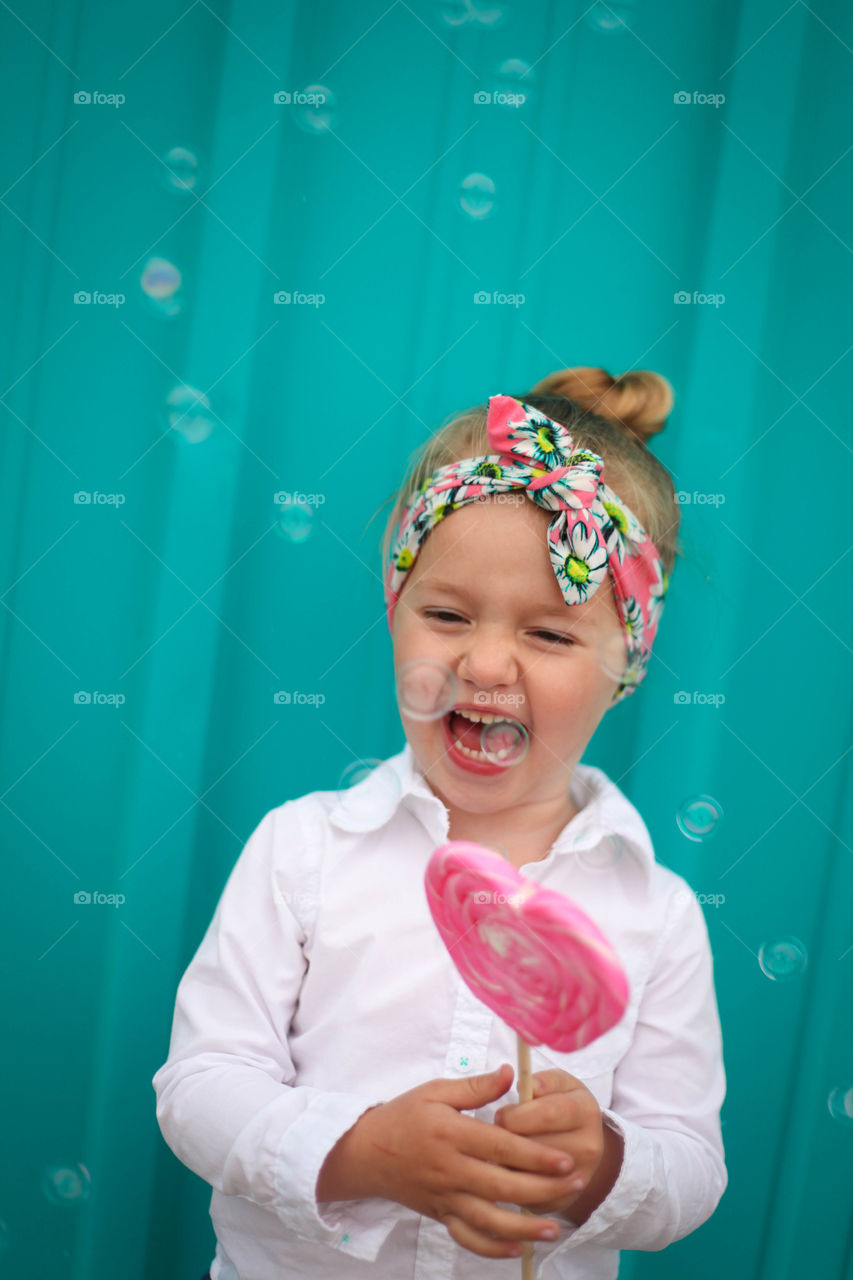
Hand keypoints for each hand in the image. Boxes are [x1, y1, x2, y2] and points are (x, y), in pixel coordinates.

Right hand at [315, 1063, 580, 1259]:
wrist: (365, 1152)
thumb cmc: (403, 1116)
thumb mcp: (435, 1091)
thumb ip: (475, 1087)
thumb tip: (510, 1075)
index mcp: (451, 1134)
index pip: (501, 1148)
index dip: (536, 1155)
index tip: (566, 1159)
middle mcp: (450, 1170)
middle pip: (503, 1186)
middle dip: (543, 1188)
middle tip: (577, 1182)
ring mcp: (445, 1197)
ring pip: (489, 1220)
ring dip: (524, 1227)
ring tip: (554, 1228)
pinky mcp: (440, 1215)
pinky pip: (468, 1238)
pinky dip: (492, 1247)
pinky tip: (516, 1247)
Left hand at [494, 1068, 609, 1216]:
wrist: (580, 1146)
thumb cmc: (560, 1106)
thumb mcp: (558, 1084)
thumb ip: (543, 1080)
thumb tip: (528, 1085)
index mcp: (585, 1110)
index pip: (548, 1113)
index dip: (517, 1114)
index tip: (500, 1115)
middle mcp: (589, 1146)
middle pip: (537, 1146)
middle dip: (509, 1141)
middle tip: (497, 1136)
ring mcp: (580, 1178)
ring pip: (530, 1174)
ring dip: (508, 1164)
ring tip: (503, 1153)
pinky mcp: (565, 1201)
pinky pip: (529, 1196)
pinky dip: (513, 1186)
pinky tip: (509, 1173)